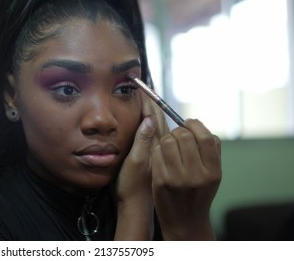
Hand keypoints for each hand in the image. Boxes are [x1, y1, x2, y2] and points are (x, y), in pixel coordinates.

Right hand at [114, 95, 167, 239]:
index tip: (143, 86)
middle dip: (152, 102)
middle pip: (159, 118)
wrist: (137, 207)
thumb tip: (150, 119)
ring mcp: (159, 152)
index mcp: (156, 144)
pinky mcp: (156, 158)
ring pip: (161, 126)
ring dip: (154, 112)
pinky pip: (159, 137)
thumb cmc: (132, 187)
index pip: (155, 116)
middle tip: (145, 87)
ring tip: (148, 99)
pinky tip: (150, 123)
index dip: (149, 100)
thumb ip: (143, 141)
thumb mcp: (135, 163)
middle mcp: (160, 146)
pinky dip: (154, 125)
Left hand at [152, 119, 221, 239]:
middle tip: (177, 134)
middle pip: (184, 136)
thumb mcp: (213, 174)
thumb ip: (211, 150)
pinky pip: (157, 152)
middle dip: (179, 130)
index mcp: (213, 172)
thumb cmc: (199, 192)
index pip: (207, 138)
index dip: (196, 125)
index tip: (189, 122)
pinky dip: (158, 148)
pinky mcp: (161, 181)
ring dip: (167, 138)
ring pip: (168, 141)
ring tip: (169, 144)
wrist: (185, 220)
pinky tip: (162, 154)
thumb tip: (198, 124)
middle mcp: (196, 175)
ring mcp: (177, 179)